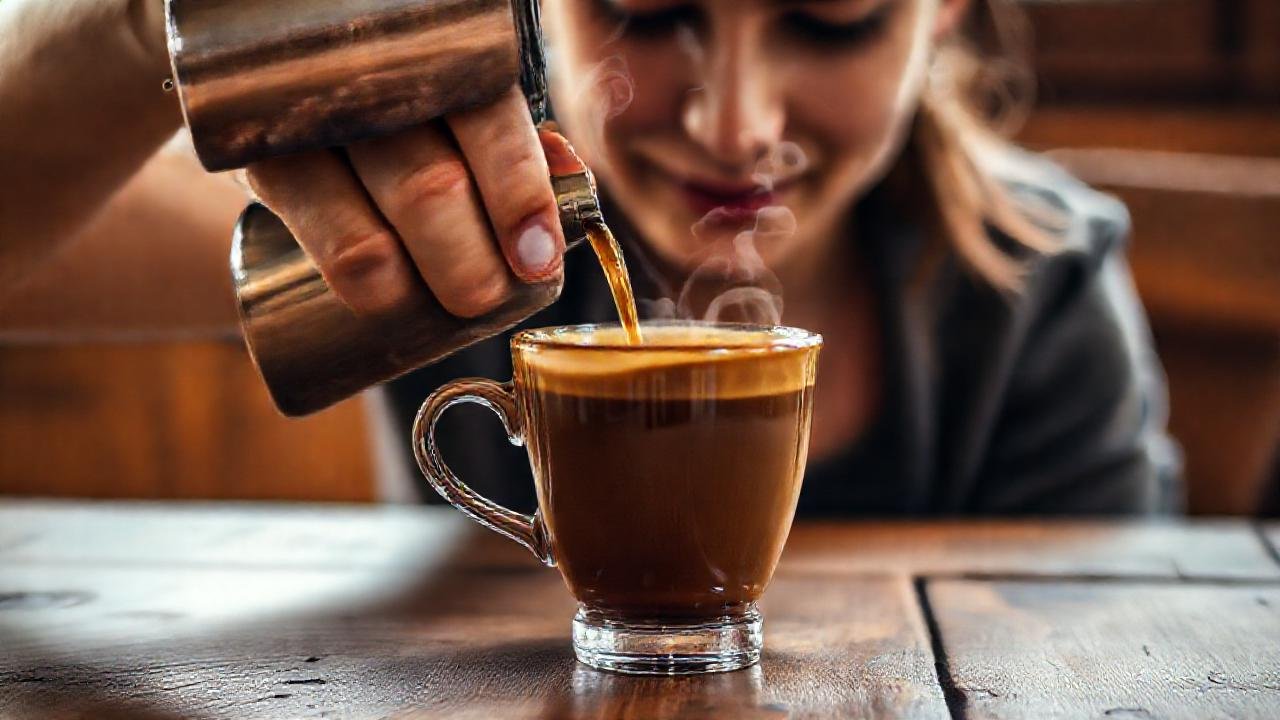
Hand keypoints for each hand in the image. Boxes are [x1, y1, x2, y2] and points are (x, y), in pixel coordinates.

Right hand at [245, 87, 583, 318]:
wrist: (277, 98)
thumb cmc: (396, 112)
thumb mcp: (453, 110)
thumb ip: (512, 139)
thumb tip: (569, 180)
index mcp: (438, 55)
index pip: (487, 120)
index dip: (519, 195)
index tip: (536, 258)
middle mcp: (373, 75)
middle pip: (434, 189)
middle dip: (473, 265)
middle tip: (486, 297)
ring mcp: (312, 116)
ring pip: (377, 233)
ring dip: (428, 283)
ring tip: (452, 304)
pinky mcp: (260, 158)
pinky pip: (323, 242)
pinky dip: (369, 284)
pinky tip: (388, 295)